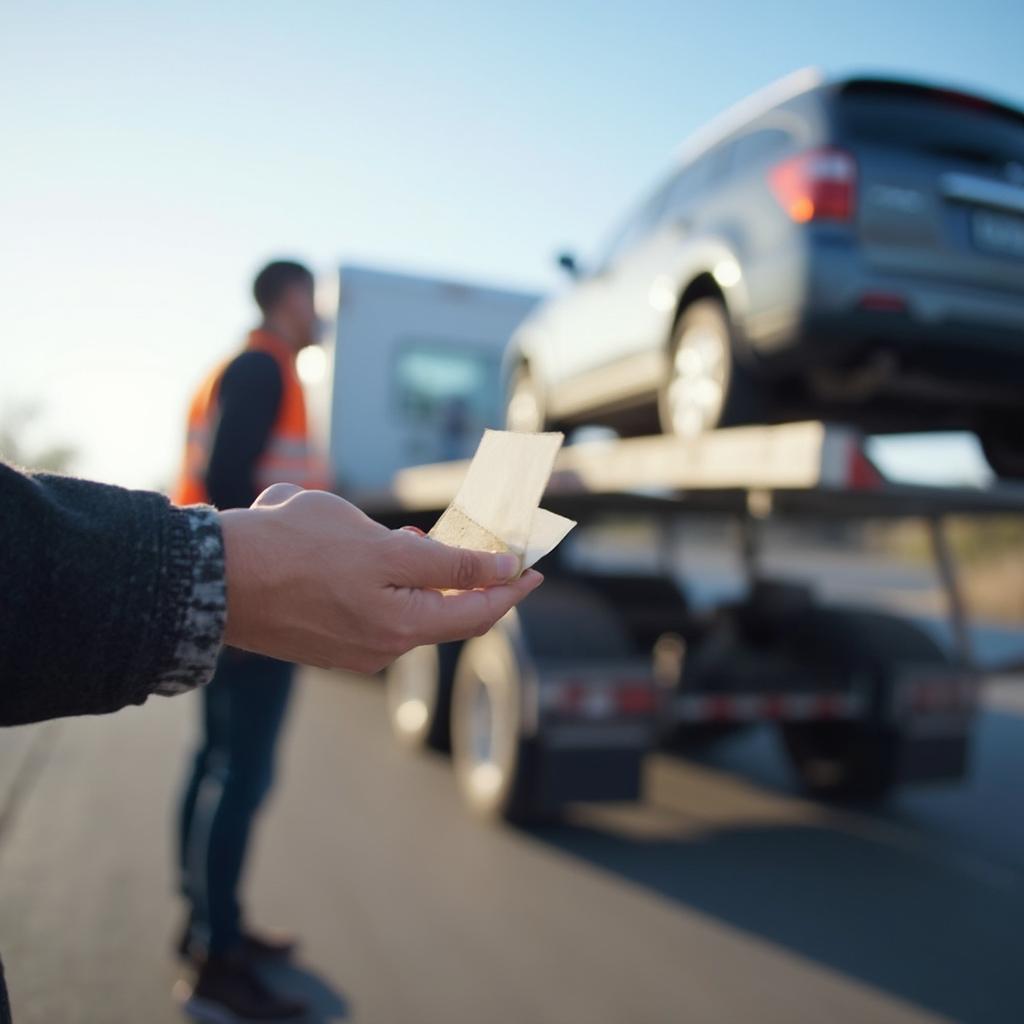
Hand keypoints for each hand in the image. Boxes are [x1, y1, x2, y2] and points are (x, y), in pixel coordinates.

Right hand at [218, 484, 542, 671]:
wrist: (213, 576)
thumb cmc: (296, 552)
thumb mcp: (383, 549)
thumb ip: (448, 566)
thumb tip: (499, 571)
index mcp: (400, 629)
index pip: (477, 613)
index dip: (511, 588)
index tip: (535, 569)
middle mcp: (379, 648)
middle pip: (444, 613)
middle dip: (467, 577)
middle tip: (489, 549)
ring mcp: (349, 647)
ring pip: (404, 605)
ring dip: (420, 574)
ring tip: (420, 539)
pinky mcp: (324, 637)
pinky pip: (373, 607)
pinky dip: (386, 582)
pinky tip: (374, 553)